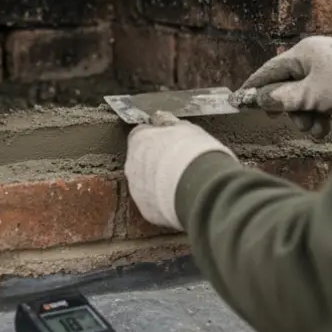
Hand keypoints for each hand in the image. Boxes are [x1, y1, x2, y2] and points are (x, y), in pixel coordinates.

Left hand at [124, 112, 235, 230]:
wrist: (200, 187)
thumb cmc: (194, 153)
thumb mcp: (186, 129)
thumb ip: (170, 124)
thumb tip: (162, 119)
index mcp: (138, 141)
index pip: (140, 135)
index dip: (156, 139)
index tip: (170, 142)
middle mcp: (131, 165)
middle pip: (140, 161)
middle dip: (156, 163)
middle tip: (178, 165)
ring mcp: (136, 191)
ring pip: (145, 185)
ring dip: (159, 184)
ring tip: (182, 185)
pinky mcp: (147, 211)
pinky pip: (154, 205)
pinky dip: (164, 203)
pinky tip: (181, 200)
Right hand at [234, 37, 331, 137]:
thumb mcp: (312, 95)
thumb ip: (282, 99)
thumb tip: (260, 99)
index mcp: (303, 53)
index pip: (269, 70)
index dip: (254, 87)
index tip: (239, 100)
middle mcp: (313, 57)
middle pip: (288, 86)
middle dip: (292, 109)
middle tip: (299, 123)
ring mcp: (328, 67)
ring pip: (305, 94)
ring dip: (308, 114)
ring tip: (318, 129)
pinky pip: (321, 95)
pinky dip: (320, 111)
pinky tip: (326, 125)